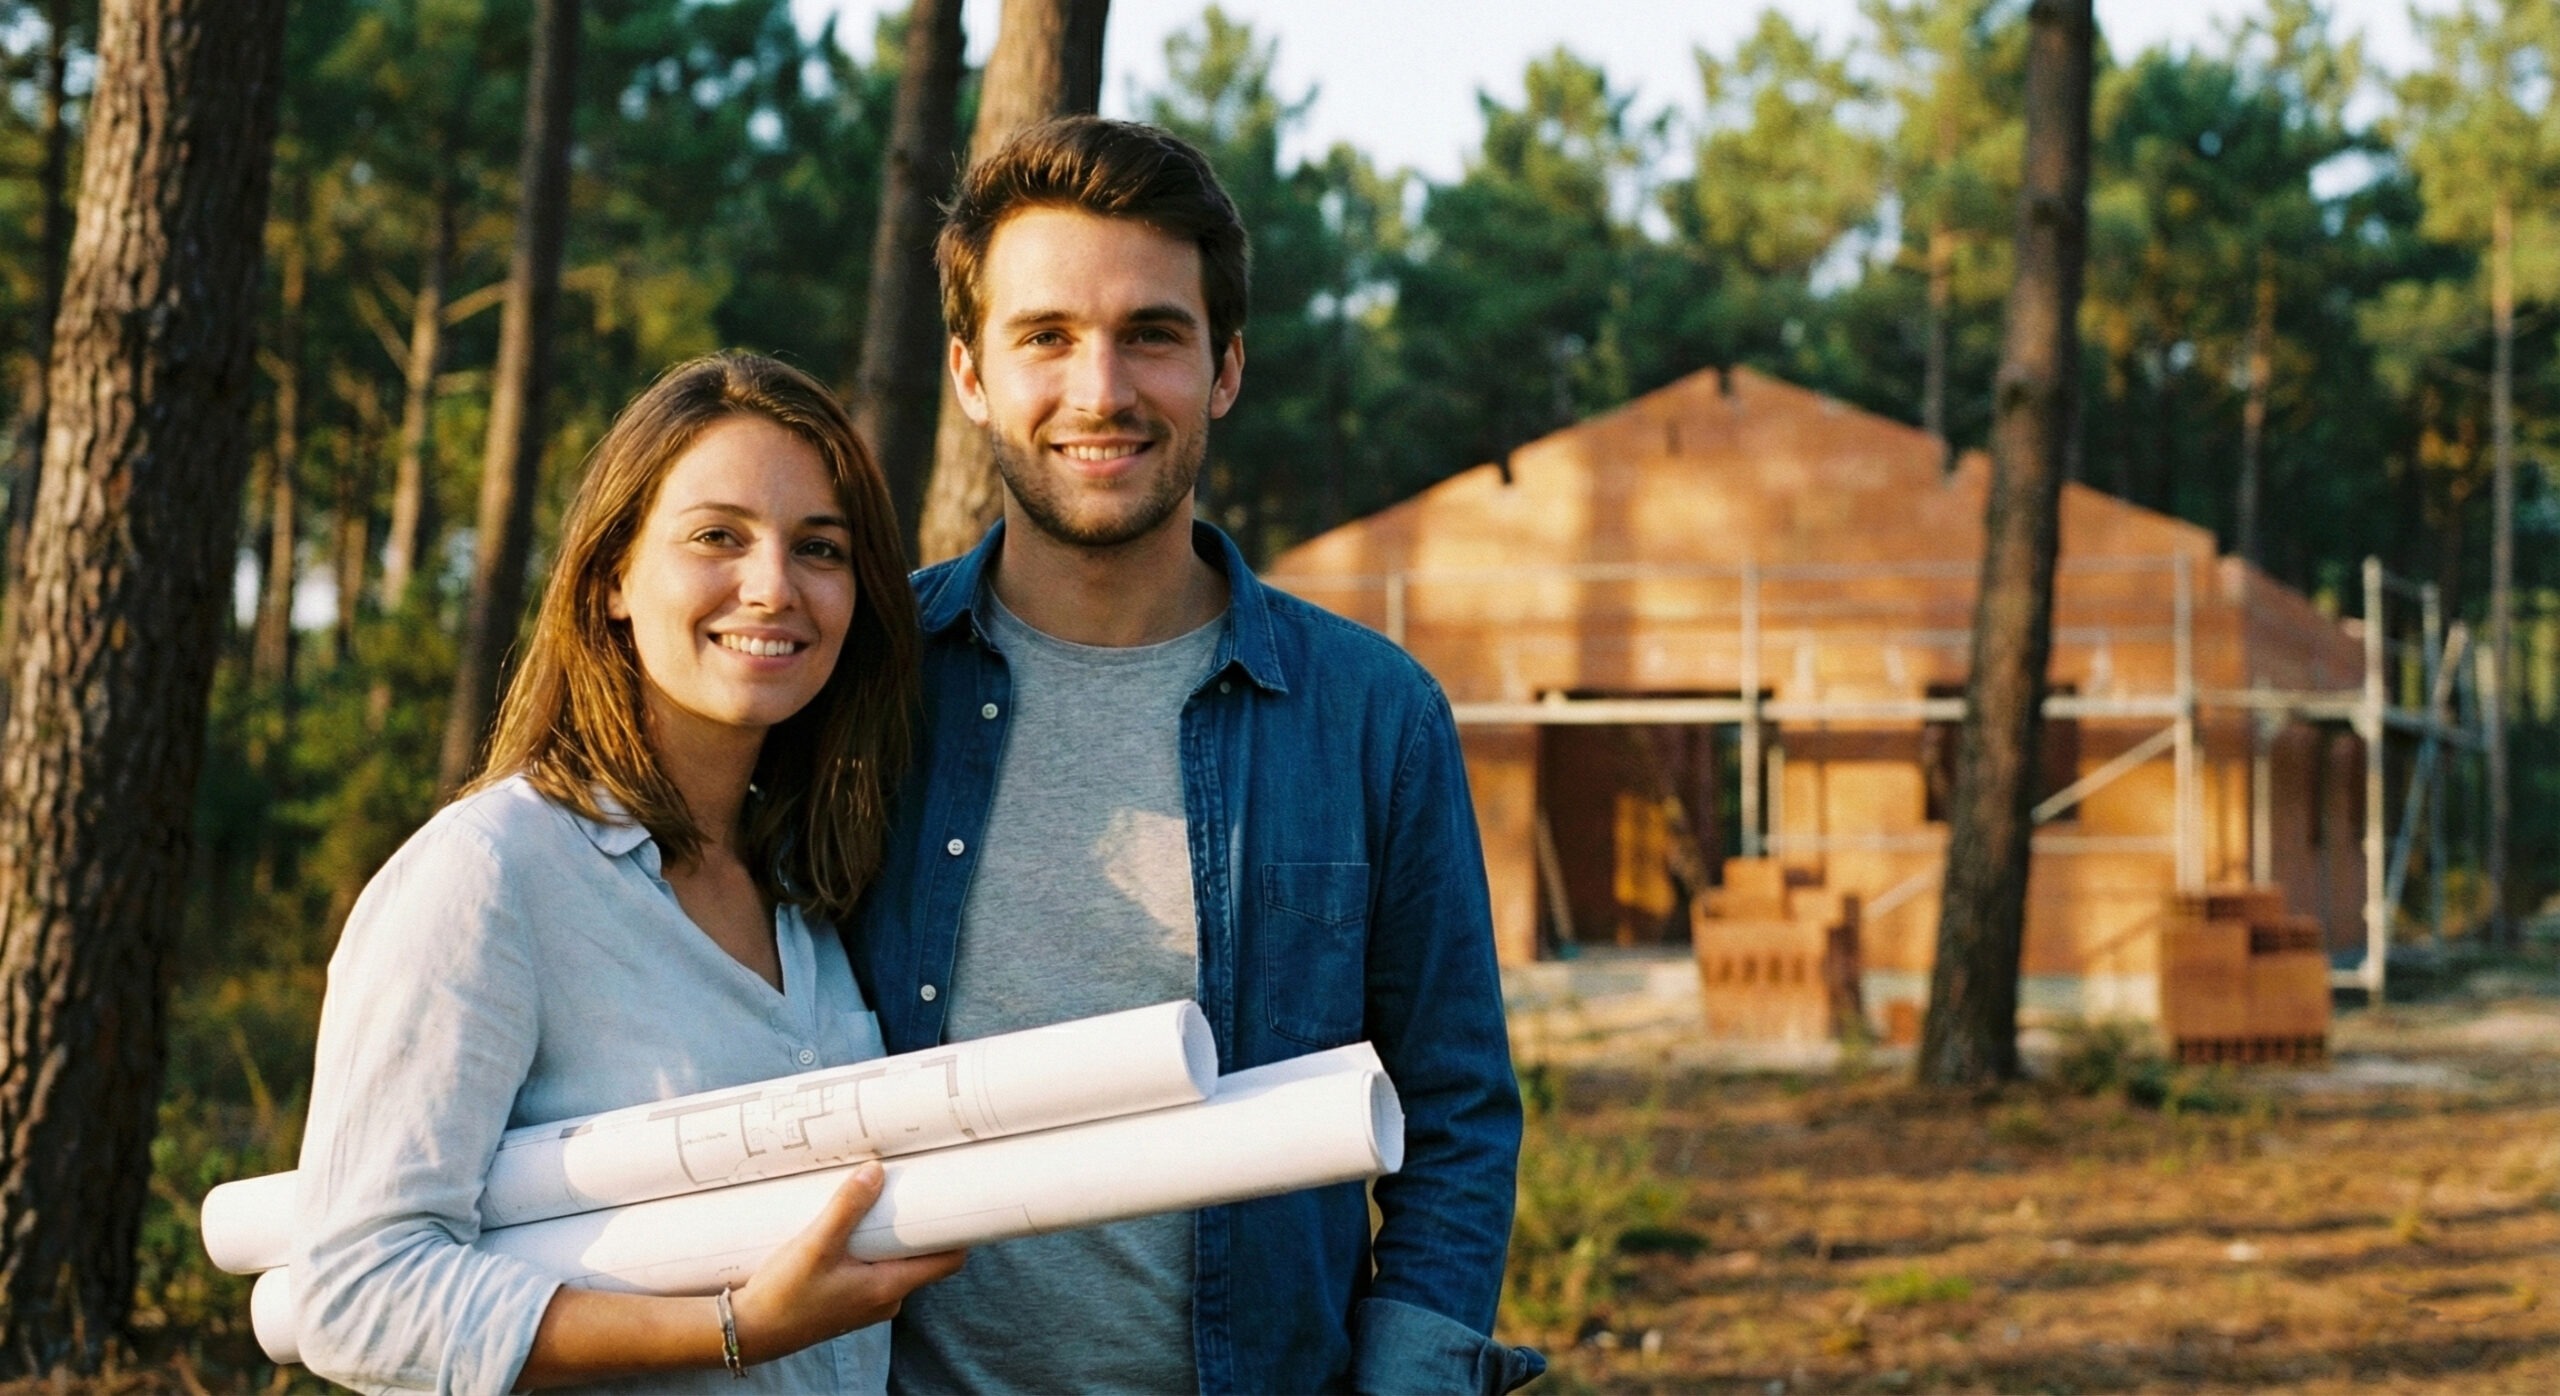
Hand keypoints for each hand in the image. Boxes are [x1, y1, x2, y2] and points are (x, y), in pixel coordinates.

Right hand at [727, 1162, 965, 1364]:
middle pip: (921, 1256)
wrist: (748, 1332)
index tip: (956, 1200)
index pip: (947, 1262)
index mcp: (889, 1288)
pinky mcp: (848, 1300)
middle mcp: (886, 1298)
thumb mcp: (815, 1245)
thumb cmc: (783, 1296)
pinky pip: (872, 1268)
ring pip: (894, 1261)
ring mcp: (867, 1301)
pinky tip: (848, 1229)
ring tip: (874, 1202)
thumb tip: (876, 1171)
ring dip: (887, 1235)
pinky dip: (868, 1248)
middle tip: (909, 1187)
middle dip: (916, 1224)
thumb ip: (846, 1208)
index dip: (959, 1232)